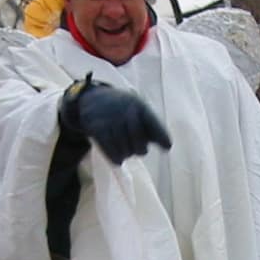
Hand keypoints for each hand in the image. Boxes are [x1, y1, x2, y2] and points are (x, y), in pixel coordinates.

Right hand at [57, 75, 171, 165]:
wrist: (92, 100)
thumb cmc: (122, 110)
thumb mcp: (138, 112)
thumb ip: (153, 128)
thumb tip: (168, 146)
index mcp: (138, 106)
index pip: (153, 124)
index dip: (161, 136)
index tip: (167, 146)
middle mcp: (125, 111)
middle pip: (140, 147)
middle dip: (139, 149)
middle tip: (136, 146)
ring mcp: (111, 120)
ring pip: (126, 153)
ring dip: (125, 154)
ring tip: (123, 146)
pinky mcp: (97, 128)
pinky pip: (111, 153)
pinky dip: (115, 157)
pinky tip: (117, 158)